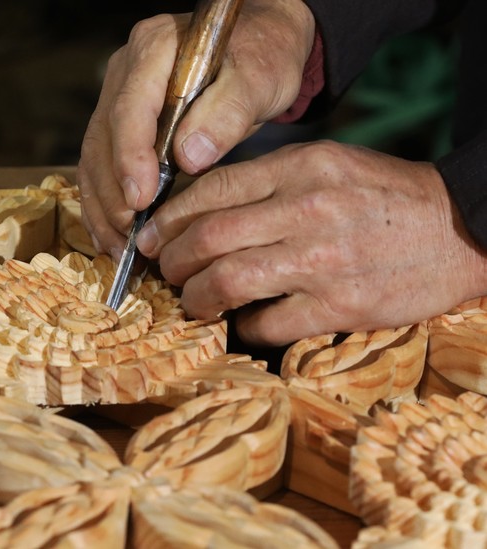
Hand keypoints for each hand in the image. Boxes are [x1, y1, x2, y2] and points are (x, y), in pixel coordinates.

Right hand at [77, 0, 315, 257]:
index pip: (130, 109)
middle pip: (102, 140)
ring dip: (103, 208)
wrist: (256, 48)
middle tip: (131, 238)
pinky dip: (104, 205)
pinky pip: (100, 168)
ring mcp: (117, 98)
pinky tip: (114, 237)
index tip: (142, 199)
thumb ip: (228, 111)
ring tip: (121, 250)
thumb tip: (189, 157)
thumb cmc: (261, 57)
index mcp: (155, 48)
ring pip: (94, 159)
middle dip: (113, 195)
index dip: (130, 159)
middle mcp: (126, 72)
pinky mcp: (119, 125)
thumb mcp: (259, 78)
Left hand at [136, 140, 486, 345]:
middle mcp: (307, 209)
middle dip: (171, 261)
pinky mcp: (341, 305)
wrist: (461, 228)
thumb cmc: (382, 196)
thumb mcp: (327, 164)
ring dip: (196, 298)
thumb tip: (201, 211)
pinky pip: (267, 324)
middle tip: (165, 273)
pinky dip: (243, 327)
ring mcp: (323, 260)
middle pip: (208, 238)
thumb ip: (268, 181)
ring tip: (193, 302)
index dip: (168, 219)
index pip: (211, 190)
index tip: (150, 238)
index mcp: (301, 167)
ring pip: (227, 282)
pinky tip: (242, 323)